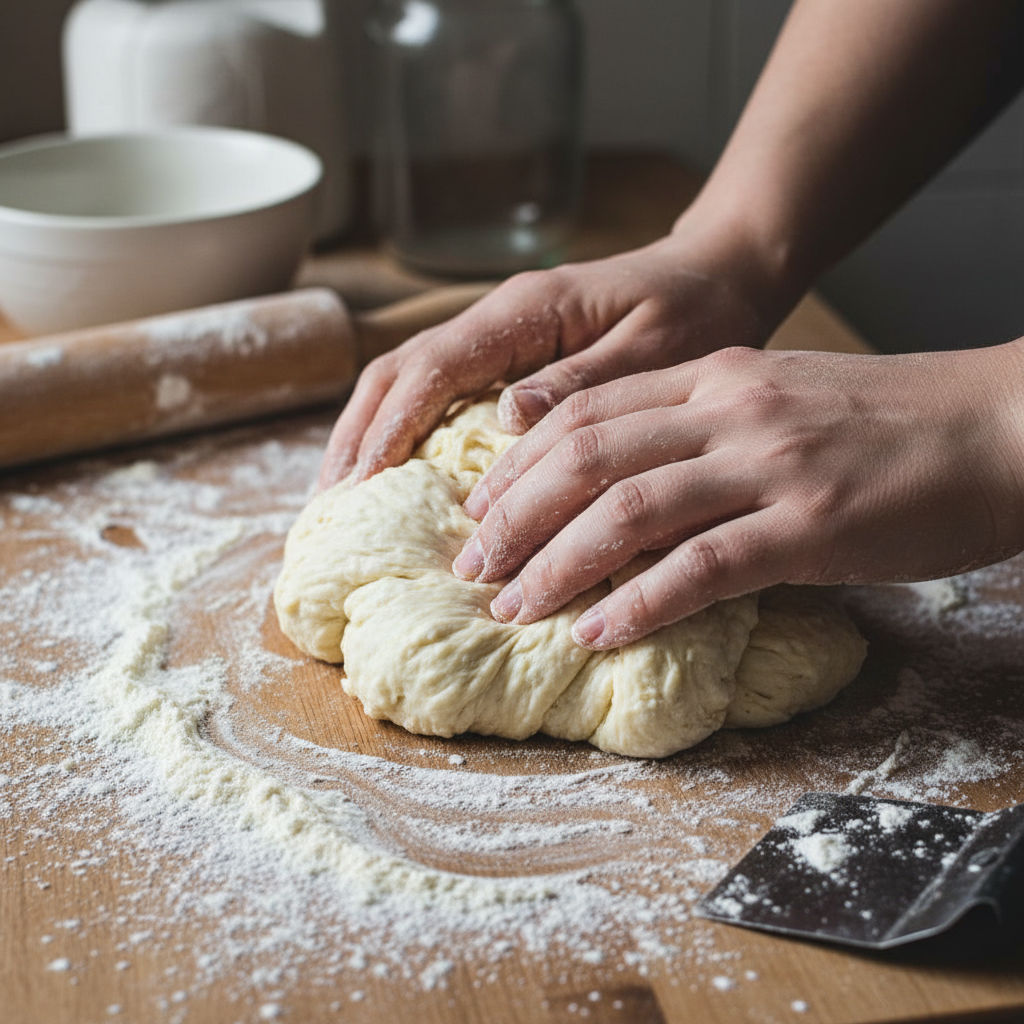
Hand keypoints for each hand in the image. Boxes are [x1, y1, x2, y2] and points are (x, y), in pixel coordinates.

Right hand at [316, 231, 771, 490]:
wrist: (717, 271)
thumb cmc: (697, 309)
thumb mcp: (655, 349)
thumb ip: (583, 381)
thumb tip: (503, 419)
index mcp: (526, 310)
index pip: (433, 369)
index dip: (389, 430)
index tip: (358, 490)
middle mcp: (498, 317)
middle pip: (398, 372)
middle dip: (357, 436)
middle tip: (327, 507)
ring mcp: (497, 333)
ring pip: (407, 379)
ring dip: (368, 435)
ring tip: (342, 497)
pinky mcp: (506, 354)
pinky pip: (436, 390)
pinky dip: (401, 430)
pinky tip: (392, 471)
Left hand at [452, 342, 1023, 648]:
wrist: (999, 425)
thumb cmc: (890, 420)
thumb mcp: (780, 397)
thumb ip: (704, 425)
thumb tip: (630, 481)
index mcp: (715, 375)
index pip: (585, 411)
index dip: (518, 464)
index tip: (479, 509)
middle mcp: (730, 409)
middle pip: (587, 456)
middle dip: (514, 516)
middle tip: (472, 568)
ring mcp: (770, 464)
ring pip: (629, 510)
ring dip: (556, 564)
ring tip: (511, 608)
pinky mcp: (811, 525)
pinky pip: (702, 567)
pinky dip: (638, 603)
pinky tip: (596, 633)